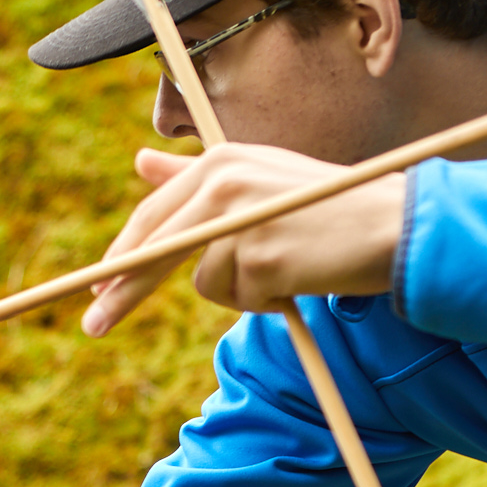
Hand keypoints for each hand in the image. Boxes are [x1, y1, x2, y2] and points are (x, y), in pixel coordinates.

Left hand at [81, 144, 403, 335]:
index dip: (124, 256)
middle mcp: (220, 181)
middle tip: (91, 326)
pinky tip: (300, 275)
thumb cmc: (327, 207)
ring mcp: (237, 217)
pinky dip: (266, 299)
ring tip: (289, 266)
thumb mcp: (255, 181)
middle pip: (153, 250)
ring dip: (242, 291)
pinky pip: (241, 297)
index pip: (153, 216)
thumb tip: (139, 160)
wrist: (394, 225)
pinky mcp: (257, 254)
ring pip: (208, 283)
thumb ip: (195, 178)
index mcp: (217, 161)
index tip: (97, 286)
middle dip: (122, 293)